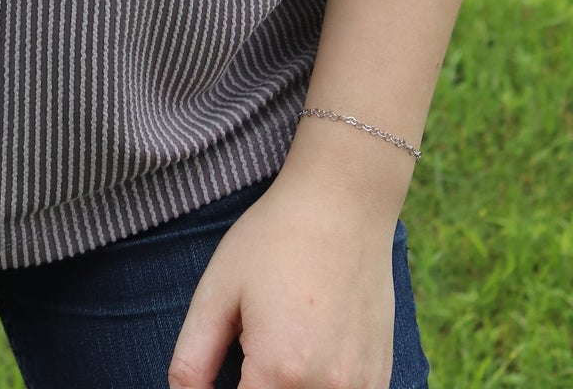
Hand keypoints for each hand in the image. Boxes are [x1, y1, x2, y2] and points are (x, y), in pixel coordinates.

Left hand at [169, 170, 395, 388]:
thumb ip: (192, 360)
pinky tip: (313, 351)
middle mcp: (326, 388)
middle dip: (258, 387)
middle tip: (252, 350)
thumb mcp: (218, 290)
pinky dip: (320, 387)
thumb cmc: (275, 239)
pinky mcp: (380, 376)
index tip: (225, 375)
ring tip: (284, 344)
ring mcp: (360, 386)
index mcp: (278, 371)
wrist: (343, 203)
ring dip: (289, 388)